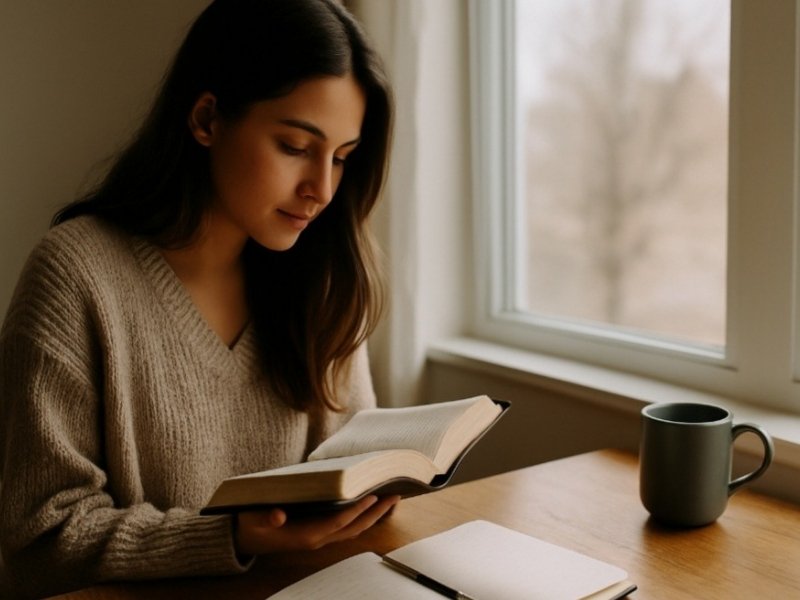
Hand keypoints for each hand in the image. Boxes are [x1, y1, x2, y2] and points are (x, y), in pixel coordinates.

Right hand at [234, 494, 399, 554]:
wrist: (242, 539)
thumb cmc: (249, 524)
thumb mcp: (252, 518)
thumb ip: (264, 517)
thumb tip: (277, 514)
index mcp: (306, 535)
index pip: (339, 522)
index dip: (357, 510)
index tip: (374, 495)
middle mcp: (317, 539)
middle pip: (354, 528)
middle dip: (376, 513)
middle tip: (395, 495)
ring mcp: (319, 539)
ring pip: (353, 529)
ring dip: (373, 516)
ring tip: (390, 498)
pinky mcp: (318, 534)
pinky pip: (346, 527)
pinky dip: (361, 516)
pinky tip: (370, 503)